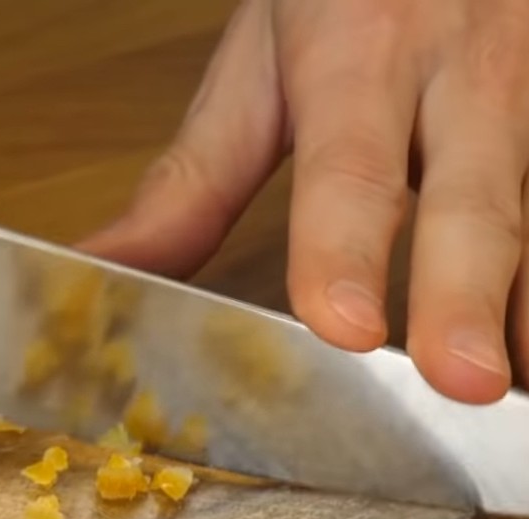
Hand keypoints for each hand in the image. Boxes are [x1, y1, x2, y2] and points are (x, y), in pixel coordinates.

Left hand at [77, 0, 528, 404]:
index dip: (344, 248)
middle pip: (475, 198)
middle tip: (460, 380)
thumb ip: (194, 180)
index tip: (338, 322)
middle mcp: (466, 71)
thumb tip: (101, 267)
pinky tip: (527, 350)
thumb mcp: (260, 60)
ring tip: (509, 393)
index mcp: (363, 56)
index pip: (351, 168)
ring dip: (525, 307)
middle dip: (468, 295)